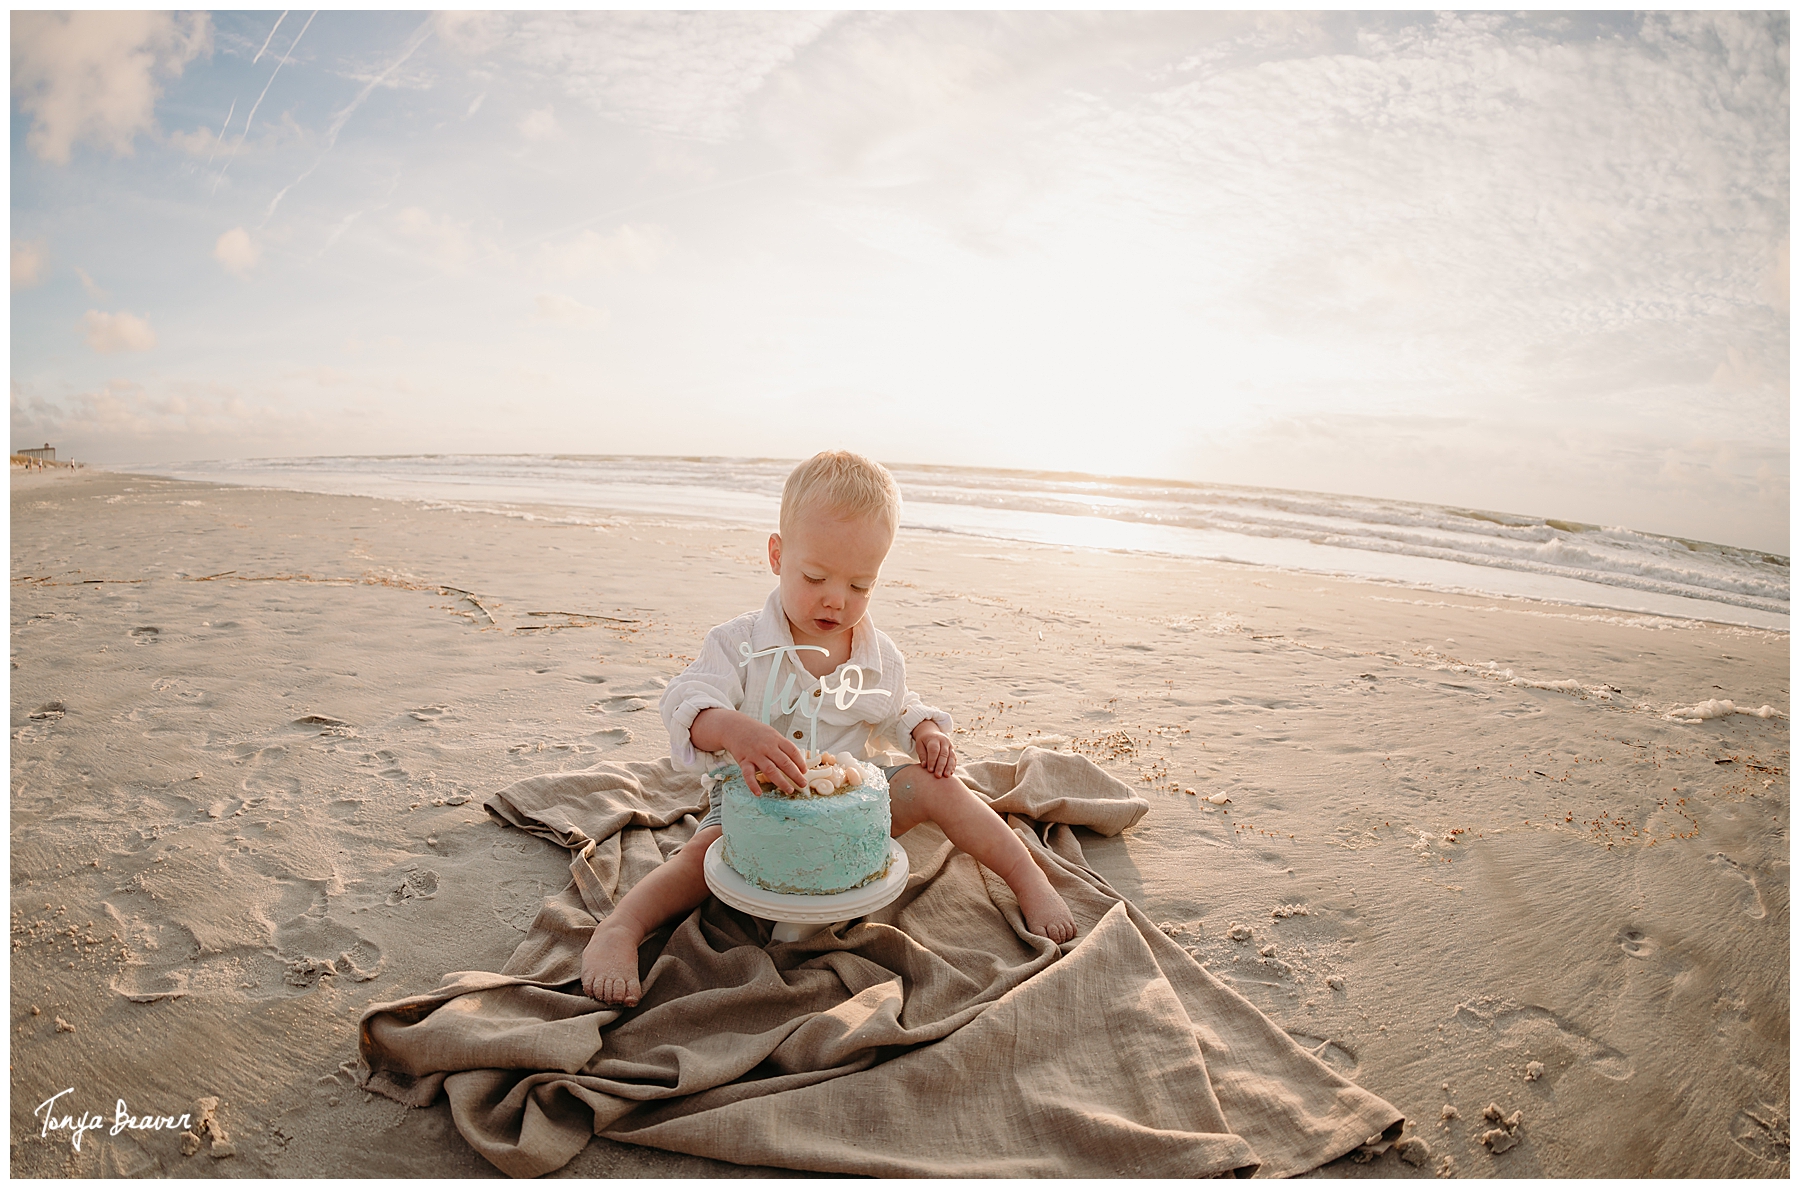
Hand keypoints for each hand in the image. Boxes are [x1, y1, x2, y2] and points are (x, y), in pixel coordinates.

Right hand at [692, 708, 806, 793]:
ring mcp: (755, 754)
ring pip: (770, 770)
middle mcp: (767, 747)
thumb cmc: (755, 732)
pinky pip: (749, 775)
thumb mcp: (771, 734)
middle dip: (795, 775)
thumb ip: (782, 746)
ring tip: (789, 790)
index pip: (792, 751)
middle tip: (802, 784)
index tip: (804, 771)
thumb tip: (795, 760)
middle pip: (784, 763)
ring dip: (781, 782)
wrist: (734, 727)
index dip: (800, 762)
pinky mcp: (744, 761)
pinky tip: (758, 793)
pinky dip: (753, 785)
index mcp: (776, 739)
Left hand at [912, 721, 956, 777]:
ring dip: (949, 767)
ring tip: (946, 776)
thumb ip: (922, 755)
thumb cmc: (923, 741)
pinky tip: (951, 773)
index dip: (932, 761)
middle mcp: (944, 741)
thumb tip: (924, 766)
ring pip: (951, 757)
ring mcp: (950, 745)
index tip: (930, 771)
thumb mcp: (919, 745)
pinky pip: (954, 758)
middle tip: (938, 776)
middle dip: (941, 766)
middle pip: (943, 755)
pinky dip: (953, 766)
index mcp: (934, 739)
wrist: (931, 732)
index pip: (934, 750)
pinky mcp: (953, 750)